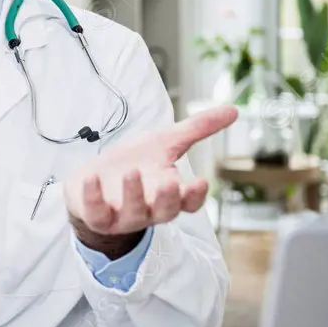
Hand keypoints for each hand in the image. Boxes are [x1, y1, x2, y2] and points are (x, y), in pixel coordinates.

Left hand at [64, 105, 237, 237]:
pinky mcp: (96, 215)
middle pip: (165, 212)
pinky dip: (93, 197)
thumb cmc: (134, 162)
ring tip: (132, 173)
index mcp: (169, 193)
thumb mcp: (164, 142)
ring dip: (134, 195)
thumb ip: (197, 129)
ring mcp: (122, 215)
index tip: (201, 181)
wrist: (93, 180)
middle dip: (168, 198)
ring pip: (133, 214)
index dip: (195, 195)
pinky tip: (92, 178)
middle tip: (169, 182)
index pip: (189, 202)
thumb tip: (234, 111)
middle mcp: (149, 208)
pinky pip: (96, 212)